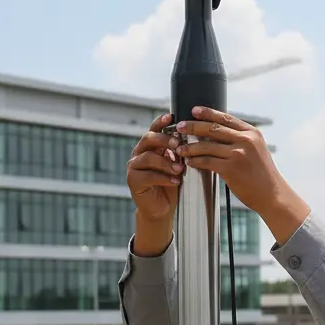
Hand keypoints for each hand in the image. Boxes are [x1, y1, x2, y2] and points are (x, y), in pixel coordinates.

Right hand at [127, 114, 182, 254]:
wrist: (162, 208)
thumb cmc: (171, 184)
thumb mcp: (177, 164)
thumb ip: (178, 152)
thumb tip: (191, 138)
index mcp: (150, 146)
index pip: (154, 129)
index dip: (161, 122)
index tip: (171, 117)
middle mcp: (139, 153)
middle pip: (148, 139)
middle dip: (164, 140)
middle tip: (178, 145)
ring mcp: (134, 167)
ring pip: (148, 157)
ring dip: (166, 162)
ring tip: (180, 169)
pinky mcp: (133, 181)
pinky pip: (148, 175)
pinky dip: (164, 178)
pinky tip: (175, 181)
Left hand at [177, 107, 309, 243]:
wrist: (272, 194)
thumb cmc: (262, 174)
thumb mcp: (256, 150)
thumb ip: (241, 139)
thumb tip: (219, 132)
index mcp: (252, 133)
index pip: (225, 118)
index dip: (208, 113)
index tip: (194, 110)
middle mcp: (246, 140)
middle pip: (213, 128)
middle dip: (193, 126)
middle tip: (179, 127)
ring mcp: (238, 154)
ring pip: (207, 146)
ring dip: (190, 147)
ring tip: (180, 148)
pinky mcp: (231, 168)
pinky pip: (207, 161)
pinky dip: (196, 161)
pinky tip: (189, 162)